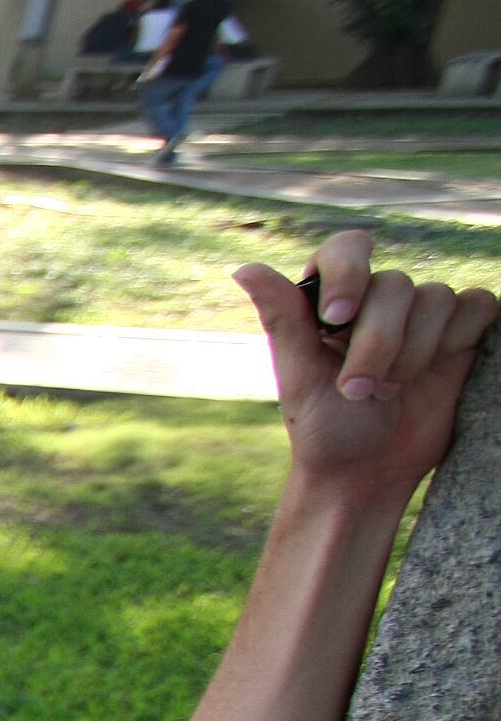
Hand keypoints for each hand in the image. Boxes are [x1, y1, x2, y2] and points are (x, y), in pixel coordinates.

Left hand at [238, 232, 498, 509]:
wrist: (368, 471)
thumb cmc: (324, 427)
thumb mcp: (299, 376)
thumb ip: (282, 318)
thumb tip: (244, 269)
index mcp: (331, 300)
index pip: (347, 249)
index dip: (348, 274)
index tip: (336, 319)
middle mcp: (378, 300)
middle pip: (395, 284)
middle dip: (377, 343)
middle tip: (357, 390)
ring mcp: (423, 315)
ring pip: (436, 297)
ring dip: (413, 351)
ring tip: (388, 392)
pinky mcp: (461, 333)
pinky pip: (477, 305)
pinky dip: (458, 336)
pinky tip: (436, 369)